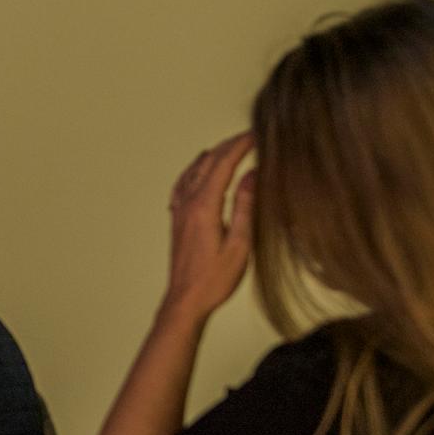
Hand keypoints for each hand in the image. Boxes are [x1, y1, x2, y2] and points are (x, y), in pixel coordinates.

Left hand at [161, 133, 255, 322]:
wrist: (186, 300)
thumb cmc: (215, 279)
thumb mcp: (240, 244)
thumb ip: (245, 206)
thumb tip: (252, 174)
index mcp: (204, 207)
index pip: (223, 164)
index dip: (240, 145)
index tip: (256, 133)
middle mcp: (188, 204)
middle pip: (208, 162)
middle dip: (229, 145)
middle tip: (250, 135)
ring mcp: (179, 210)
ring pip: (194, 171)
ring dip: (213, 155)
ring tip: (231, 146)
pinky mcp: (177, 219)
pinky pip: (182, 184)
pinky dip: (193, 170)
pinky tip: (198, 169)